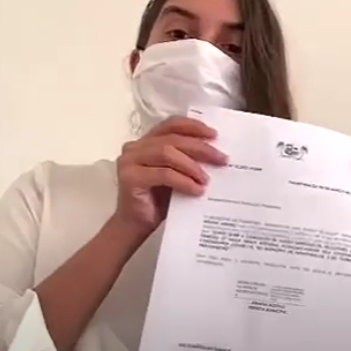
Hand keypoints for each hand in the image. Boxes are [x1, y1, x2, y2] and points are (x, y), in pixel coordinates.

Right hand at [111, 116, 227, 238]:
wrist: (139, 225)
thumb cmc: (160, 200)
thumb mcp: (179, 175)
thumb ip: (189, 160)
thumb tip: (218, 154)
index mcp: (148, 141)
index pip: (172, 124)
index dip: (194, 126)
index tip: (214, 135)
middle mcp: (136, 147)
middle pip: (173, 139)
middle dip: (200, 148)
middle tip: (221, 159)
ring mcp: (130, 161)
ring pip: (167, 153)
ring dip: (192, 166)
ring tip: (207, 179)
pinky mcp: (129, 178)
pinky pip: (164, 174)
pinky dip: (184, 181)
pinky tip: (197, 190)